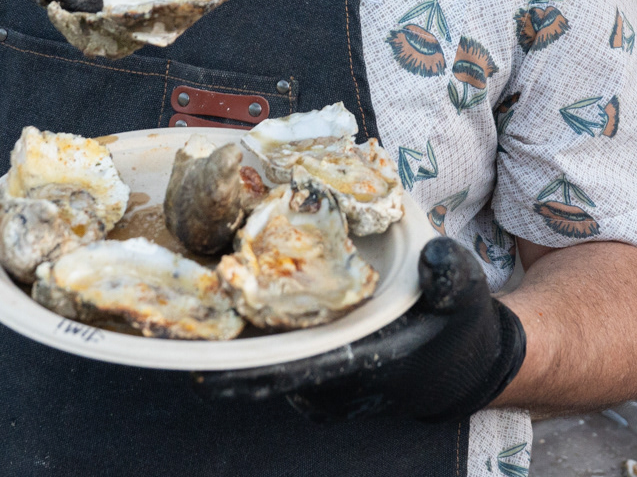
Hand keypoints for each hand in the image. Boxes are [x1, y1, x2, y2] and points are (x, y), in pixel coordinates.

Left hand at [197, 236, 525, 423]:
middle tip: (171, 342)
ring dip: (236, 348)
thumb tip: (434, 256)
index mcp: (368, 362)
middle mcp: (340, 380)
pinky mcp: (325, 368)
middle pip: (270, 374)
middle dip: (224, 362)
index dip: (253, 373)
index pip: (301, 372)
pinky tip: (230, 307)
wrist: (464, 358)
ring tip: (187, 322)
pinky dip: (257, 338)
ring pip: (271, 366)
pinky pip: (282, 357)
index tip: (205, 373)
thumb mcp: (464, 291)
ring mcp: (331, 379)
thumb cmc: (460, 324)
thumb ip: (451, 274)